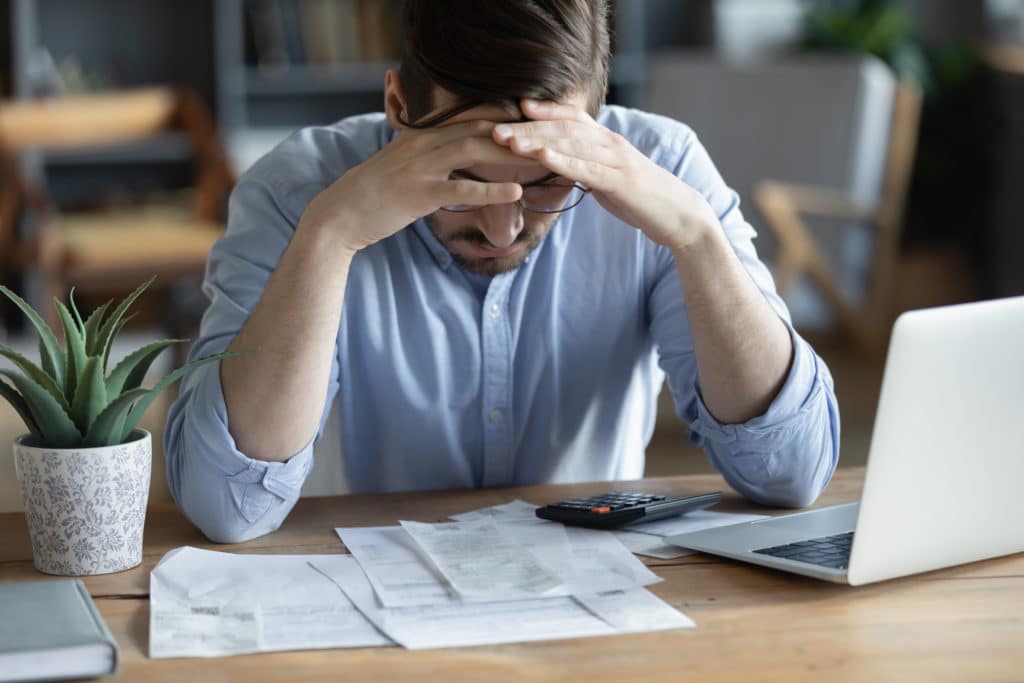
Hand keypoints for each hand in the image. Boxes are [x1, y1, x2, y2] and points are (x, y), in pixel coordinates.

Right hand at [298, 120, 532, 253]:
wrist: (341, 214)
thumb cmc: (374, 193)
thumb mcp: (400, 163)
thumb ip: (425, 153)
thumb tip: (449, 153)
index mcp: (421, 135)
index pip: (469, 120)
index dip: (503, 119)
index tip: (532, 122)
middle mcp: (423, 144)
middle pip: (478, 130)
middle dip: (514, 133)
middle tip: (548, 137)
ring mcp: (421, 168)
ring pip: (474, 152)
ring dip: (511, 154)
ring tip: (542, 159)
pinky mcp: (420, 194)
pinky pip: (461, 189)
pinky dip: (491, 190)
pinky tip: (516, 192)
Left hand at [493, 99, 719, 250]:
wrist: (676, 214)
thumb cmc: (640, 197)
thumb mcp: (608, 177)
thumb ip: (585, 166)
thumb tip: (560, 164)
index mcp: (606, 141)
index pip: (571, 117)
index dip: (543, 111)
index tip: (514, 107)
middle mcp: (609, 142)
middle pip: (562, 128)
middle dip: (527, 127)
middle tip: (494, 128)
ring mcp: (615, 159)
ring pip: (570, 144)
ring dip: (537, 140)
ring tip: (508, 140)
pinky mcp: (619, 180)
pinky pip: (586, 167)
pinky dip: (562, 160)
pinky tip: (542, 156)